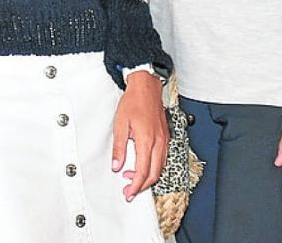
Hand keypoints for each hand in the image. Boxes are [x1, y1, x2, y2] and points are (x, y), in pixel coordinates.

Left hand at [112, 71, 166, 200]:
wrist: (146, 88)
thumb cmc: (133, 102)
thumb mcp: (120, 125)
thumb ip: (119, 147)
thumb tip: (116, 165)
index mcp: (146, 140)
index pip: (143, 171)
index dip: (135, 186)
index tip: (128, 192)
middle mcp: (158, 143)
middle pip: (154, 174)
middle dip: (142, 186)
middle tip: (129, 190)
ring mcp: (164, 140)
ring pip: (160, 168)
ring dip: (148, 177)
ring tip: (132, 178)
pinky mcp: (165, 137)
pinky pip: (162, 159)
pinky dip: (153, 167)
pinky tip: (142, 165)